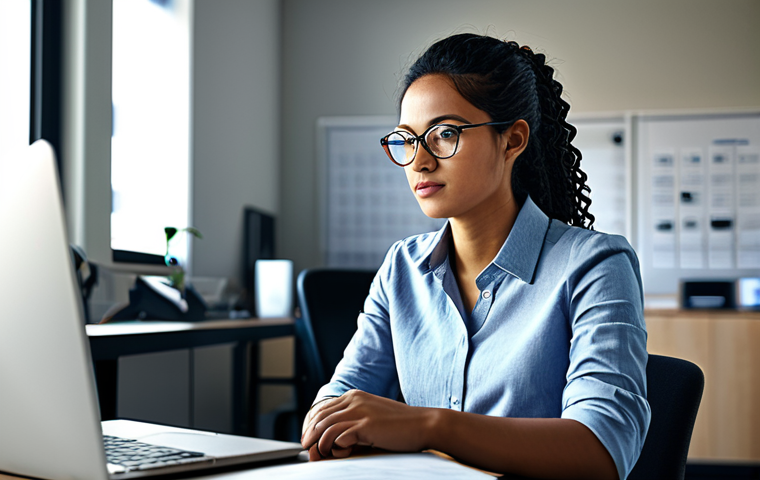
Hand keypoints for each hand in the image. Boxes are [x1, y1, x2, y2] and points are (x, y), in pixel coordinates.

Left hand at [300, 389, 432, 460]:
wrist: (423, 424)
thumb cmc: (400, 425)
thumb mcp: (372, 417)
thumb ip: (353, 423)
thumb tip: (333, 441)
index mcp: (354, 395)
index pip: (322, 409)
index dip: (311, 426)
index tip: (308, 440)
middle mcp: (354, 400)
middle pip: (320, 418)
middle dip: (310, 435)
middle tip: (308, 450)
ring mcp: (360, 412)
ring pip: (326, 428)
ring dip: (320, 444)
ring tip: (321, 455)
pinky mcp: (366, 426)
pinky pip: (339, 437)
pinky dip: (335, 447)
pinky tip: (341, 452)